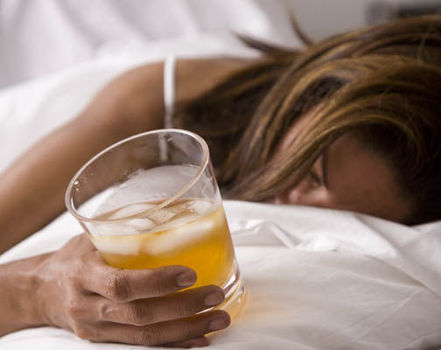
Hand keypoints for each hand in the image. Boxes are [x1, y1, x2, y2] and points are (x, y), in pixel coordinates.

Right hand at [35, 234, 228, 346]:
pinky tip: (199, 338)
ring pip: (144, 336)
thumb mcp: (93, 235)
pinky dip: (174, 343)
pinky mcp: (104, 341)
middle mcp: (87, 306)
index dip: (157, 282)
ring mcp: (95, 329)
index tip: (189, 274)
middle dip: (183, 308)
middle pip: (139, 314)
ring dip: (186, 329)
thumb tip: (173, 202)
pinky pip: (142, 346)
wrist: (37, 292)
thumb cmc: (74, 257)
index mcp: (83, 274)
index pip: (121, 284)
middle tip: (216, 295)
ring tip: (219, 319)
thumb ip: (128, 224)